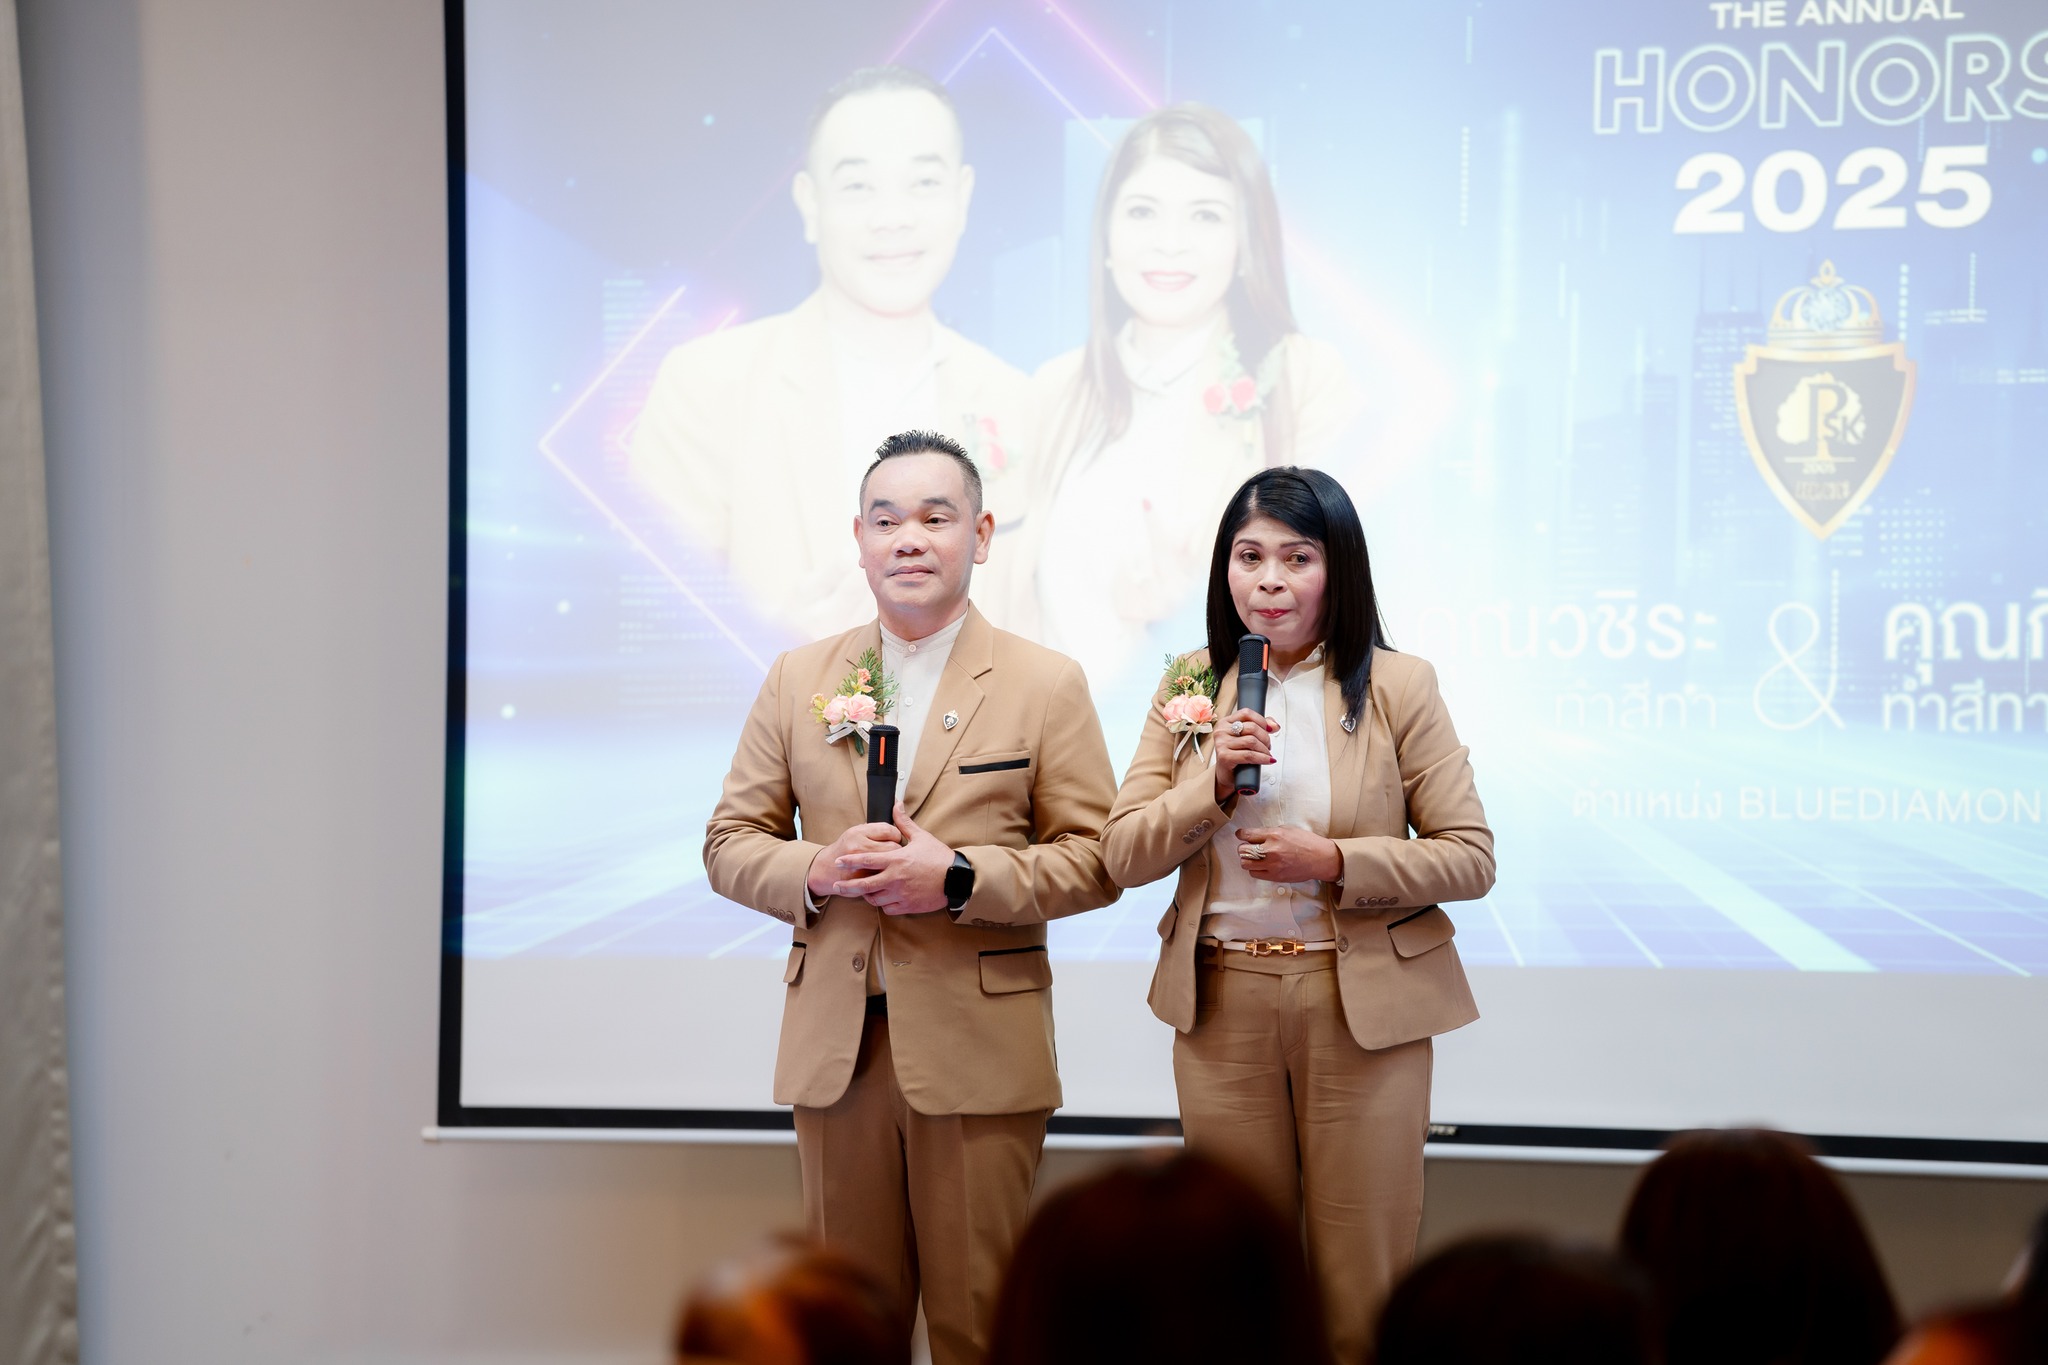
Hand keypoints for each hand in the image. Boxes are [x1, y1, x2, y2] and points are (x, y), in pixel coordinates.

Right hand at [806, 820, 900, 900]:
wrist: (826, 869)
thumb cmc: (845, 849)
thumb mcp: (856, 832)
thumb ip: (875, 829)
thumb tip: (897, 826)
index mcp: (858, 832)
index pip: (889, 830)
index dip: (896, 834)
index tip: (896, 838)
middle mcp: (858, 847)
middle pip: (893, 847)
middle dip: (898, 850)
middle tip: (895, 852)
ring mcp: (860, 865)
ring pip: (890, 863)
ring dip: (894, 863)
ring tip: (890, 862)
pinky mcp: (862, 880)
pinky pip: (884, 876)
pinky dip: (887, 875)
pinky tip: (884, 873)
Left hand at [829, 801, 953, 914]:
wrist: (956, 879)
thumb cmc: (939, 857)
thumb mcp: (921, 837)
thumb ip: (904, 823)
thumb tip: (896, 805)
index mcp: (896, 860)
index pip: (866, 860)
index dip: (850, 861)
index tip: (838, 861)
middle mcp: (895, 878)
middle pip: (864, 885)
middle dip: (847, 886)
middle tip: (837, 885)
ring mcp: (900, 894)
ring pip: (874, 899)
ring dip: (867, 895)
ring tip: (864, 891)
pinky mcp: (907, 906)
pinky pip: (888, 909)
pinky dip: (883, 905)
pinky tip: (883, 899)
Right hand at [1212, 708, 1279, 802]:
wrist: (1227, 774)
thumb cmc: (1236, 754)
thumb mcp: (1246, 737)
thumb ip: (1260, 727)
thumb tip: (1274, 726)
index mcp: (1225, 722)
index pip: (1246, 713)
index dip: (1262, 720)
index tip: (1269, 730)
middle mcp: (1221, 731)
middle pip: (1251, 727)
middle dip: (1265, 737)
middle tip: (1268, 746)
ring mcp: (1221, 744)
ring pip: (1251, 741)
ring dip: (1264, 749)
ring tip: (1267, 754)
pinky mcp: (1224, 757)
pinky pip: (1249, 755)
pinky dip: (1262, 758)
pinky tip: (1268, 760)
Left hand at [1235, 826, 1341, 883]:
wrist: (1320, 859)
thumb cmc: (1307, 842)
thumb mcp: (1288, 829)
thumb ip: (1270, 832)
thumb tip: (1256, 835)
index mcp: (1274, 835)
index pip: (1247, 835)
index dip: (1241, 834)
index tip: (1241, 835)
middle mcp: (1271, 850)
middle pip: (1243, 850)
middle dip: (1243, 848)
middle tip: (1249, 847)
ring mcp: (1272, 865)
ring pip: (1245, 864)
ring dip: (1247, 860)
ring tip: (1254, 858)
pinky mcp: (1275, 876)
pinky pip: (1255, 874)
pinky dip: (1255, 870)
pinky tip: (1262, 866)